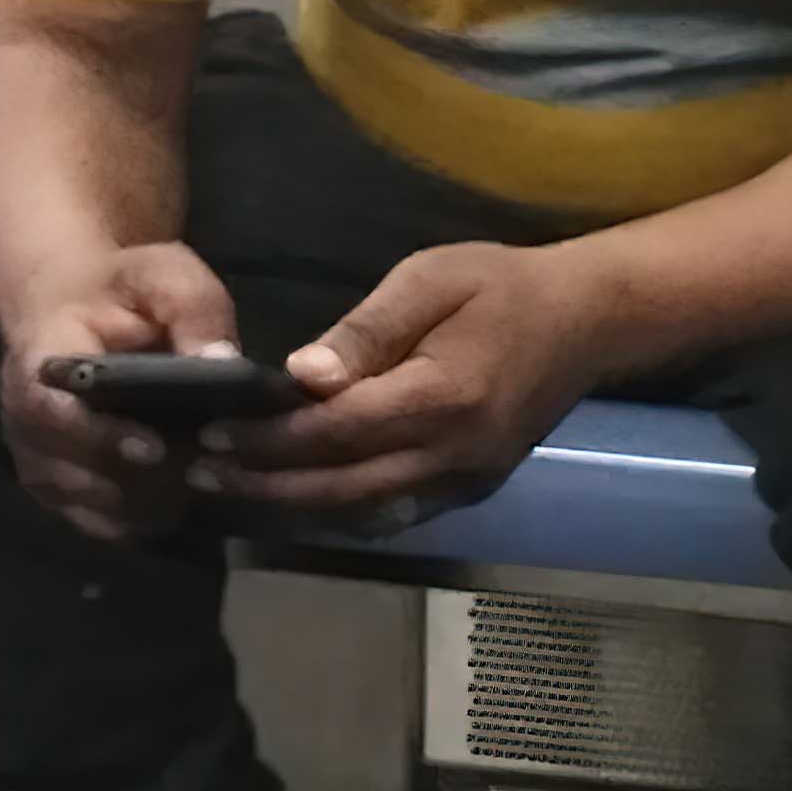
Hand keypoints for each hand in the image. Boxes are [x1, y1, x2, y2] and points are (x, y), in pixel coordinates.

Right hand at [0, 241, 237, 542]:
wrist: (77, 308)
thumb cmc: (124, 290)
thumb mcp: (165, 279)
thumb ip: (194, 313)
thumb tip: (224, 362)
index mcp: (40, 367)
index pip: (55, 417)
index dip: (104, 440)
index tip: (158, 448)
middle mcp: (25, 425)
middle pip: (79, 477)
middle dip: (147, 476)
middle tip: (204, 457)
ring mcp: (39, 463)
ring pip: (98, 509)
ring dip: (153, 497)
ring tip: (199, 465)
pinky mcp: (60, 490)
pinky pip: (105, 524)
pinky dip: (145, 513)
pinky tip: (180, 484)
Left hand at [190, 240, 640, 528]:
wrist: (591, 320)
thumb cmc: (505, 285)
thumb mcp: (432, 278)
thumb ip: (367, 331)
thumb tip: (302, 376)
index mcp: (444, 396)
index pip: (338, 431)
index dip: (270, 439)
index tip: (213, 433)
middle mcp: (454, 453)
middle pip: (342, 486)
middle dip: (265, 483)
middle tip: (200, 472)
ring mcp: (465, 480)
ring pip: (363, 511)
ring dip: (293, 506)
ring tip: (230, 490)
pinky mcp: (470, 488)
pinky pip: (392, 512)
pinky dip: (338, 510)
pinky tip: (295, 497)